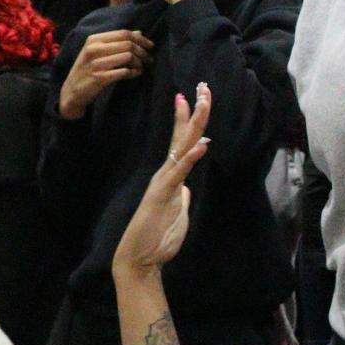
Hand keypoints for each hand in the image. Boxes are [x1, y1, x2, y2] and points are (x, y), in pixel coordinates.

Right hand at [58, 28, 153, 119]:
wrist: (72, 91)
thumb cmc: (88, 69)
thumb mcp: (97, 51)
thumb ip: (117, 41)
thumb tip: (139, 32)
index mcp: (94, 39)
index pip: (123, 33)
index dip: (140, 39)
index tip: (150, 46)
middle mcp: (94, 49)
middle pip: (128, 44)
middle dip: (143, 52)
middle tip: (149, 59)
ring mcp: (96, 63)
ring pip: (128, 57)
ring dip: (139, 63)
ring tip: (141, 67)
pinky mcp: (99, 78)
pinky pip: (124, 72)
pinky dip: (134, 73)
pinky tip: (135, 74)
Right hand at [114, 86, 212, 277]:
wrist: (141, 258)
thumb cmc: (158, 237)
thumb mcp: (177, 211)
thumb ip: (181, 195)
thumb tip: (187, 186)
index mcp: (171, 176)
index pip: (182, 141)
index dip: (190, 119)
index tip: (197, 97)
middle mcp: (166, 173)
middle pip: (183, 136)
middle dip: (196, 111)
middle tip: (204, 86)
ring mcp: (164, 182)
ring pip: (181, 147)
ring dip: (194, 124)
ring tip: (203, 101)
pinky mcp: (163, 195)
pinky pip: (179, 173)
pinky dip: (191, 158)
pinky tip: (202, 144)